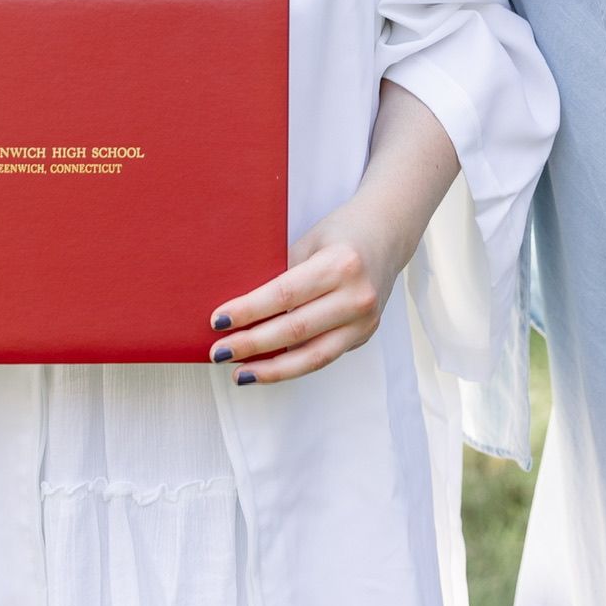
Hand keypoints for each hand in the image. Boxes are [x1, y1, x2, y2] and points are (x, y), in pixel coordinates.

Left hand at [206, 197, 403, 385]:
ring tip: (239, 373)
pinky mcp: (364, 336)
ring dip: (271, 369)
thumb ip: (284, 274)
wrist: (387, 234)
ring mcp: (365, 321)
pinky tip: (269, 368)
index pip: (285, 294)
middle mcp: (357, 296)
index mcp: (341, 264)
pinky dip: (293, 365)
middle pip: (295, 330)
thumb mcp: (310, 242)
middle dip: (251, 344)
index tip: (218, 321)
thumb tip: (241, 310)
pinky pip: (323, 356)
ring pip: (311, 357)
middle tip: (219, 352)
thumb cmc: (342, 232)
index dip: (248, 311)